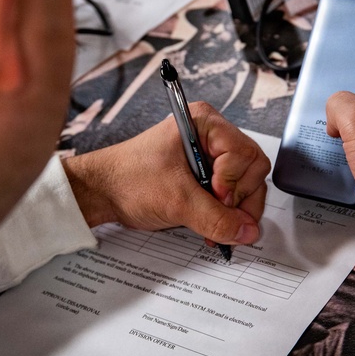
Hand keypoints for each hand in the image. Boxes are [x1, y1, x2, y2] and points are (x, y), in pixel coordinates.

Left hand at [62, 102, 270, 244]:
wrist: (103, 192)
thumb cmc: (128, 180)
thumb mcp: (176, 200)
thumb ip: (216, 218)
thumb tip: (248, 232)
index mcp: (205, 123)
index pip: (245, 154)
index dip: (233, 181)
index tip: (214, 197)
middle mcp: (212, 136)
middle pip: (252, 170)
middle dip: (238, 199)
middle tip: (218, 216)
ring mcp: (210, 156)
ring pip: (246, 185)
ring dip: (233, 211)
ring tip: (213, 226)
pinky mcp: (207, 175)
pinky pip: (231, 195)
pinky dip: (225, 214)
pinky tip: (211, 225)